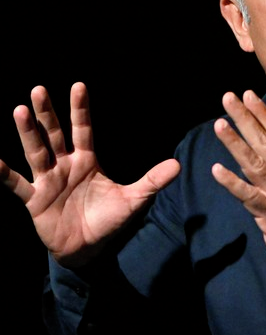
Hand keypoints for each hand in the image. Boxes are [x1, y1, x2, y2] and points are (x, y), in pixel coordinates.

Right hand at [0, 82, 179, 267]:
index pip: (83, 130)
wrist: (89, 249)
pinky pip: (16, 185)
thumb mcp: (134, 199)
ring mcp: (48, 181)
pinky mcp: (34, 200)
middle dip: (47, 113)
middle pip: (55, 134)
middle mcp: (65, 166)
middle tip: (39, 89)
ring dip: (28, 133)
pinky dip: (4, 173)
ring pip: (36, 152)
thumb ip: (152, 180)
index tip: (78, 85)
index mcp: (88, 161)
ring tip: (20, 110)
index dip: (80, 109)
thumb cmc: (109, 221)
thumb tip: (178, 164)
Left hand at [211, 90, 265, 287]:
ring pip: (255, 164)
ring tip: (219, 124)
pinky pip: (250, 196)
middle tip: (228, 97)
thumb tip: (252, 155)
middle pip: (265, 142)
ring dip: (236, 143)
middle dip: (245, 118)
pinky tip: (217, 170)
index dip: (262, 114)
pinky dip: (233, 183)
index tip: (248, 94)